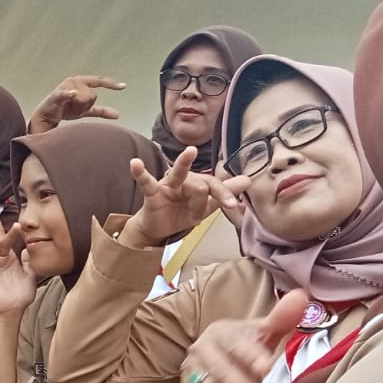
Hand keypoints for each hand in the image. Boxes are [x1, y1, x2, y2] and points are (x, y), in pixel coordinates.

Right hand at [28, 75, 124, 132]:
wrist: (47, 116)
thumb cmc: (65, 109)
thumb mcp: (86, 110)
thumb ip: (101, 111)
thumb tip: (117, 114)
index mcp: (81, 82)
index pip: (99, 81)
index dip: (111, 84)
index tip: (123, 87)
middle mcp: (74, 81)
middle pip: (92, 96)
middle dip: (85, 106)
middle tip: (74, 109)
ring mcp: (65, 87)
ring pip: (84, 99)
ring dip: (78, 109)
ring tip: (68, 108)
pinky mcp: (57, 95)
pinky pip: (67, 95)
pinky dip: (68, 95)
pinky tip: (71, 95)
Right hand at [120, 147, 244, 248]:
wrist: (157, 230)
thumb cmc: (180, 213)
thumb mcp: (206, 205)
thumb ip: (224, 192)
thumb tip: (247, 179)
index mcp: (196, 182)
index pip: (214, 184)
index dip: (225, 194)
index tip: (234, 206)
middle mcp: (183, 180)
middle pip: (203, 181)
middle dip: (216, 193)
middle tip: (227, 204)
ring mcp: (167, 184)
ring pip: (184, 178)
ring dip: (191, 182)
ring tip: (191, 152)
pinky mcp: (152, 192)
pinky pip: (146, 181)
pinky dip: (140, 172)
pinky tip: (135, 164)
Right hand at [180, 290, 304, 382]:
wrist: (215, 355)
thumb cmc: (245, 346)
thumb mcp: (262, 332)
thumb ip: (281, 318)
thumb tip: (301, 296)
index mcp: (220, 333)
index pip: (235, 345)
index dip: (251, 356)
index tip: (268, 369)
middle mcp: (200, 352)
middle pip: (221, 374)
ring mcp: (191, 375)